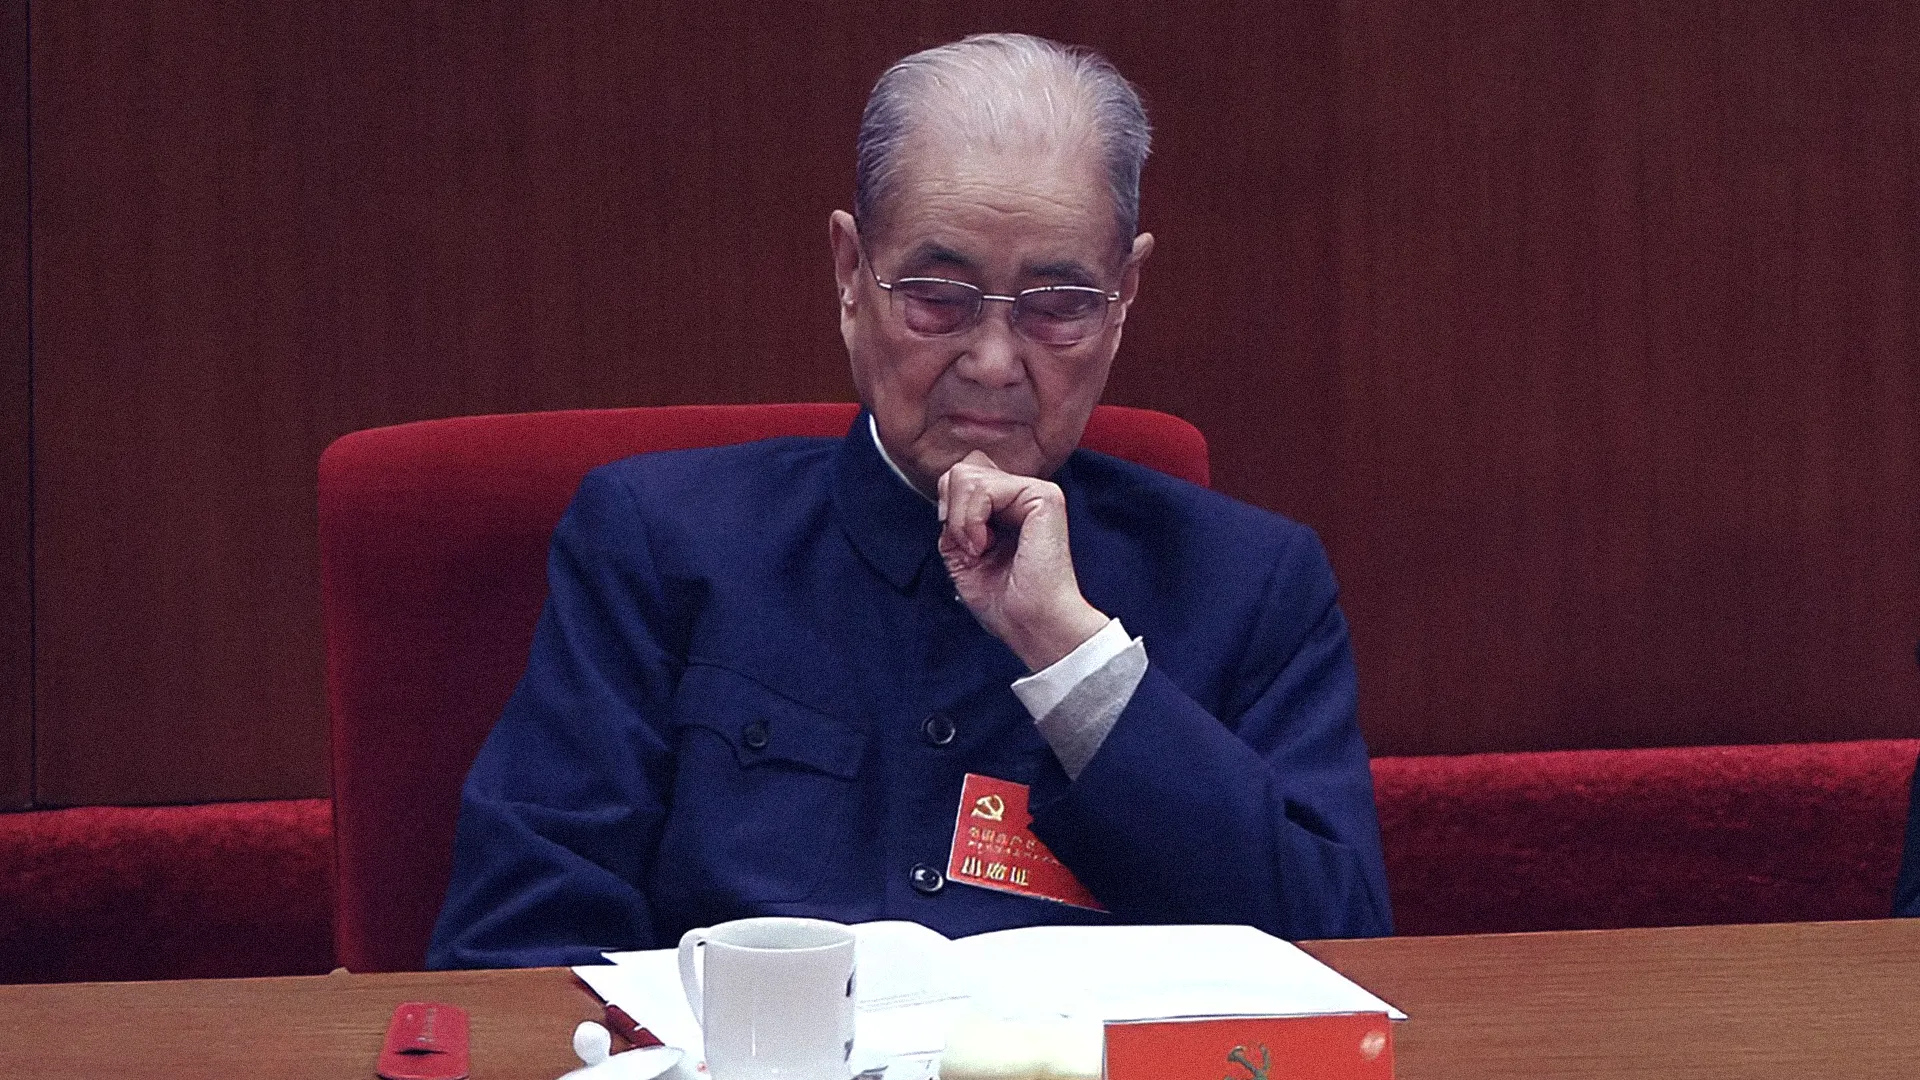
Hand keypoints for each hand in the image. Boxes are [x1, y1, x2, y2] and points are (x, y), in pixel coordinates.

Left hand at [936, 451, 1109, 670]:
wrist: (1031, 625)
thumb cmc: (1003, 602)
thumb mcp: (961, 552)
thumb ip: (954, 517)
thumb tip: (948, 492)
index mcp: (1007, 508)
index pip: (963, 478)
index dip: (949, 507)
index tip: (959, 545)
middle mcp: (1022, 495)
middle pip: (963, 469)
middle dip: (952, 511)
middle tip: (970, 548)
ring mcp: (1035, 492)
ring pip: (967, 474)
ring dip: (961, 520)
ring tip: (980, 549)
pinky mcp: (1043, 496)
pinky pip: (984, 487)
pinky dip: (971, 520)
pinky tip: (985, 545)